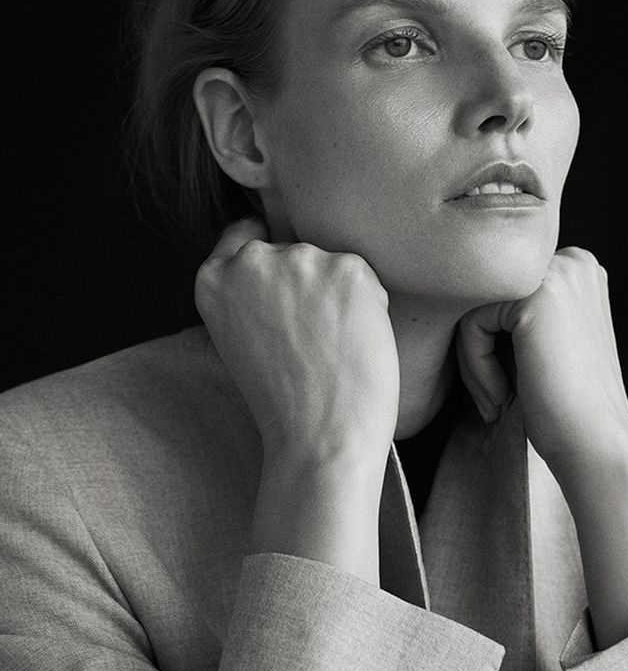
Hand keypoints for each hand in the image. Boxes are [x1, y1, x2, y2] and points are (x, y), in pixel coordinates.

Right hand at [195, 216, 399, 467]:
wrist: (321, 436)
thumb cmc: (282, 404)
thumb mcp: (235, 342)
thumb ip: (245, 299)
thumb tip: (275, 279)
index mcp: (214, 279)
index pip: (243, 233)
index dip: (267, 251)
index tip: (282, 277)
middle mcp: (253, 260)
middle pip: (294, 251)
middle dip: (308, 283)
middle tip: (311, 338)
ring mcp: (301, 260)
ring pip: (331, 264)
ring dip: (339, 294)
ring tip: (333, 345)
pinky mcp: (348, 268)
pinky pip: (365, 277)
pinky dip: (369, 305)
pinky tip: (355, 341)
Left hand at [456, 247, 627, 478]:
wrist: (596, 447)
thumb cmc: (566, 409)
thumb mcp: (547, 346)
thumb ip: (519, 317)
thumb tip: (456, 303)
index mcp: (578, 271)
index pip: (501, 297)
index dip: (493, 347)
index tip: (508, 390)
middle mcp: (573, 262)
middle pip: (485, 299)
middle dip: (480, 354)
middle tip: (499, 400)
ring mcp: (557, 274)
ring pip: (473, 312)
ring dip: (476, 365)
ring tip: (500, 401)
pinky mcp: (535, 297)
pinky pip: (471, 325)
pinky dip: (476, 368)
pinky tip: (503, 397)